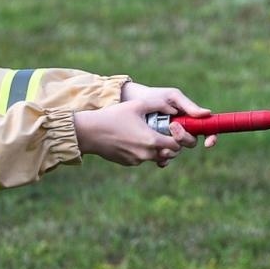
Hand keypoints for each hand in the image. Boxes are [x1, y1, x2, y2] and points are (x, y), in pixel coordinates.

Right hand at [76, 84, 212, 166]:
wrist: (90, 132)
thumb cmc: (114, 116)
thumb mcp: (137, 105)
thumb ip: (159, 105)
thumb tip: (174, 110)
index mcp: (151, 140)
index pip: (177, 145)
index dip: (178, 137)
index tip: (173, 129)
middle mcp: (146, 154)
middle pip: (169, 154)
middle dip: (171, 145)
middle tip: (165, 132)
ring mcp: (137, 160)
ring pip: (156, 157)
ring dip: (157, 148)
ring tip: (150, 134)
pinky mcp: (128, 163)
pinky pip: (142, 159)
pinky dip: (143, 151)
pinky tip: (134, 139)